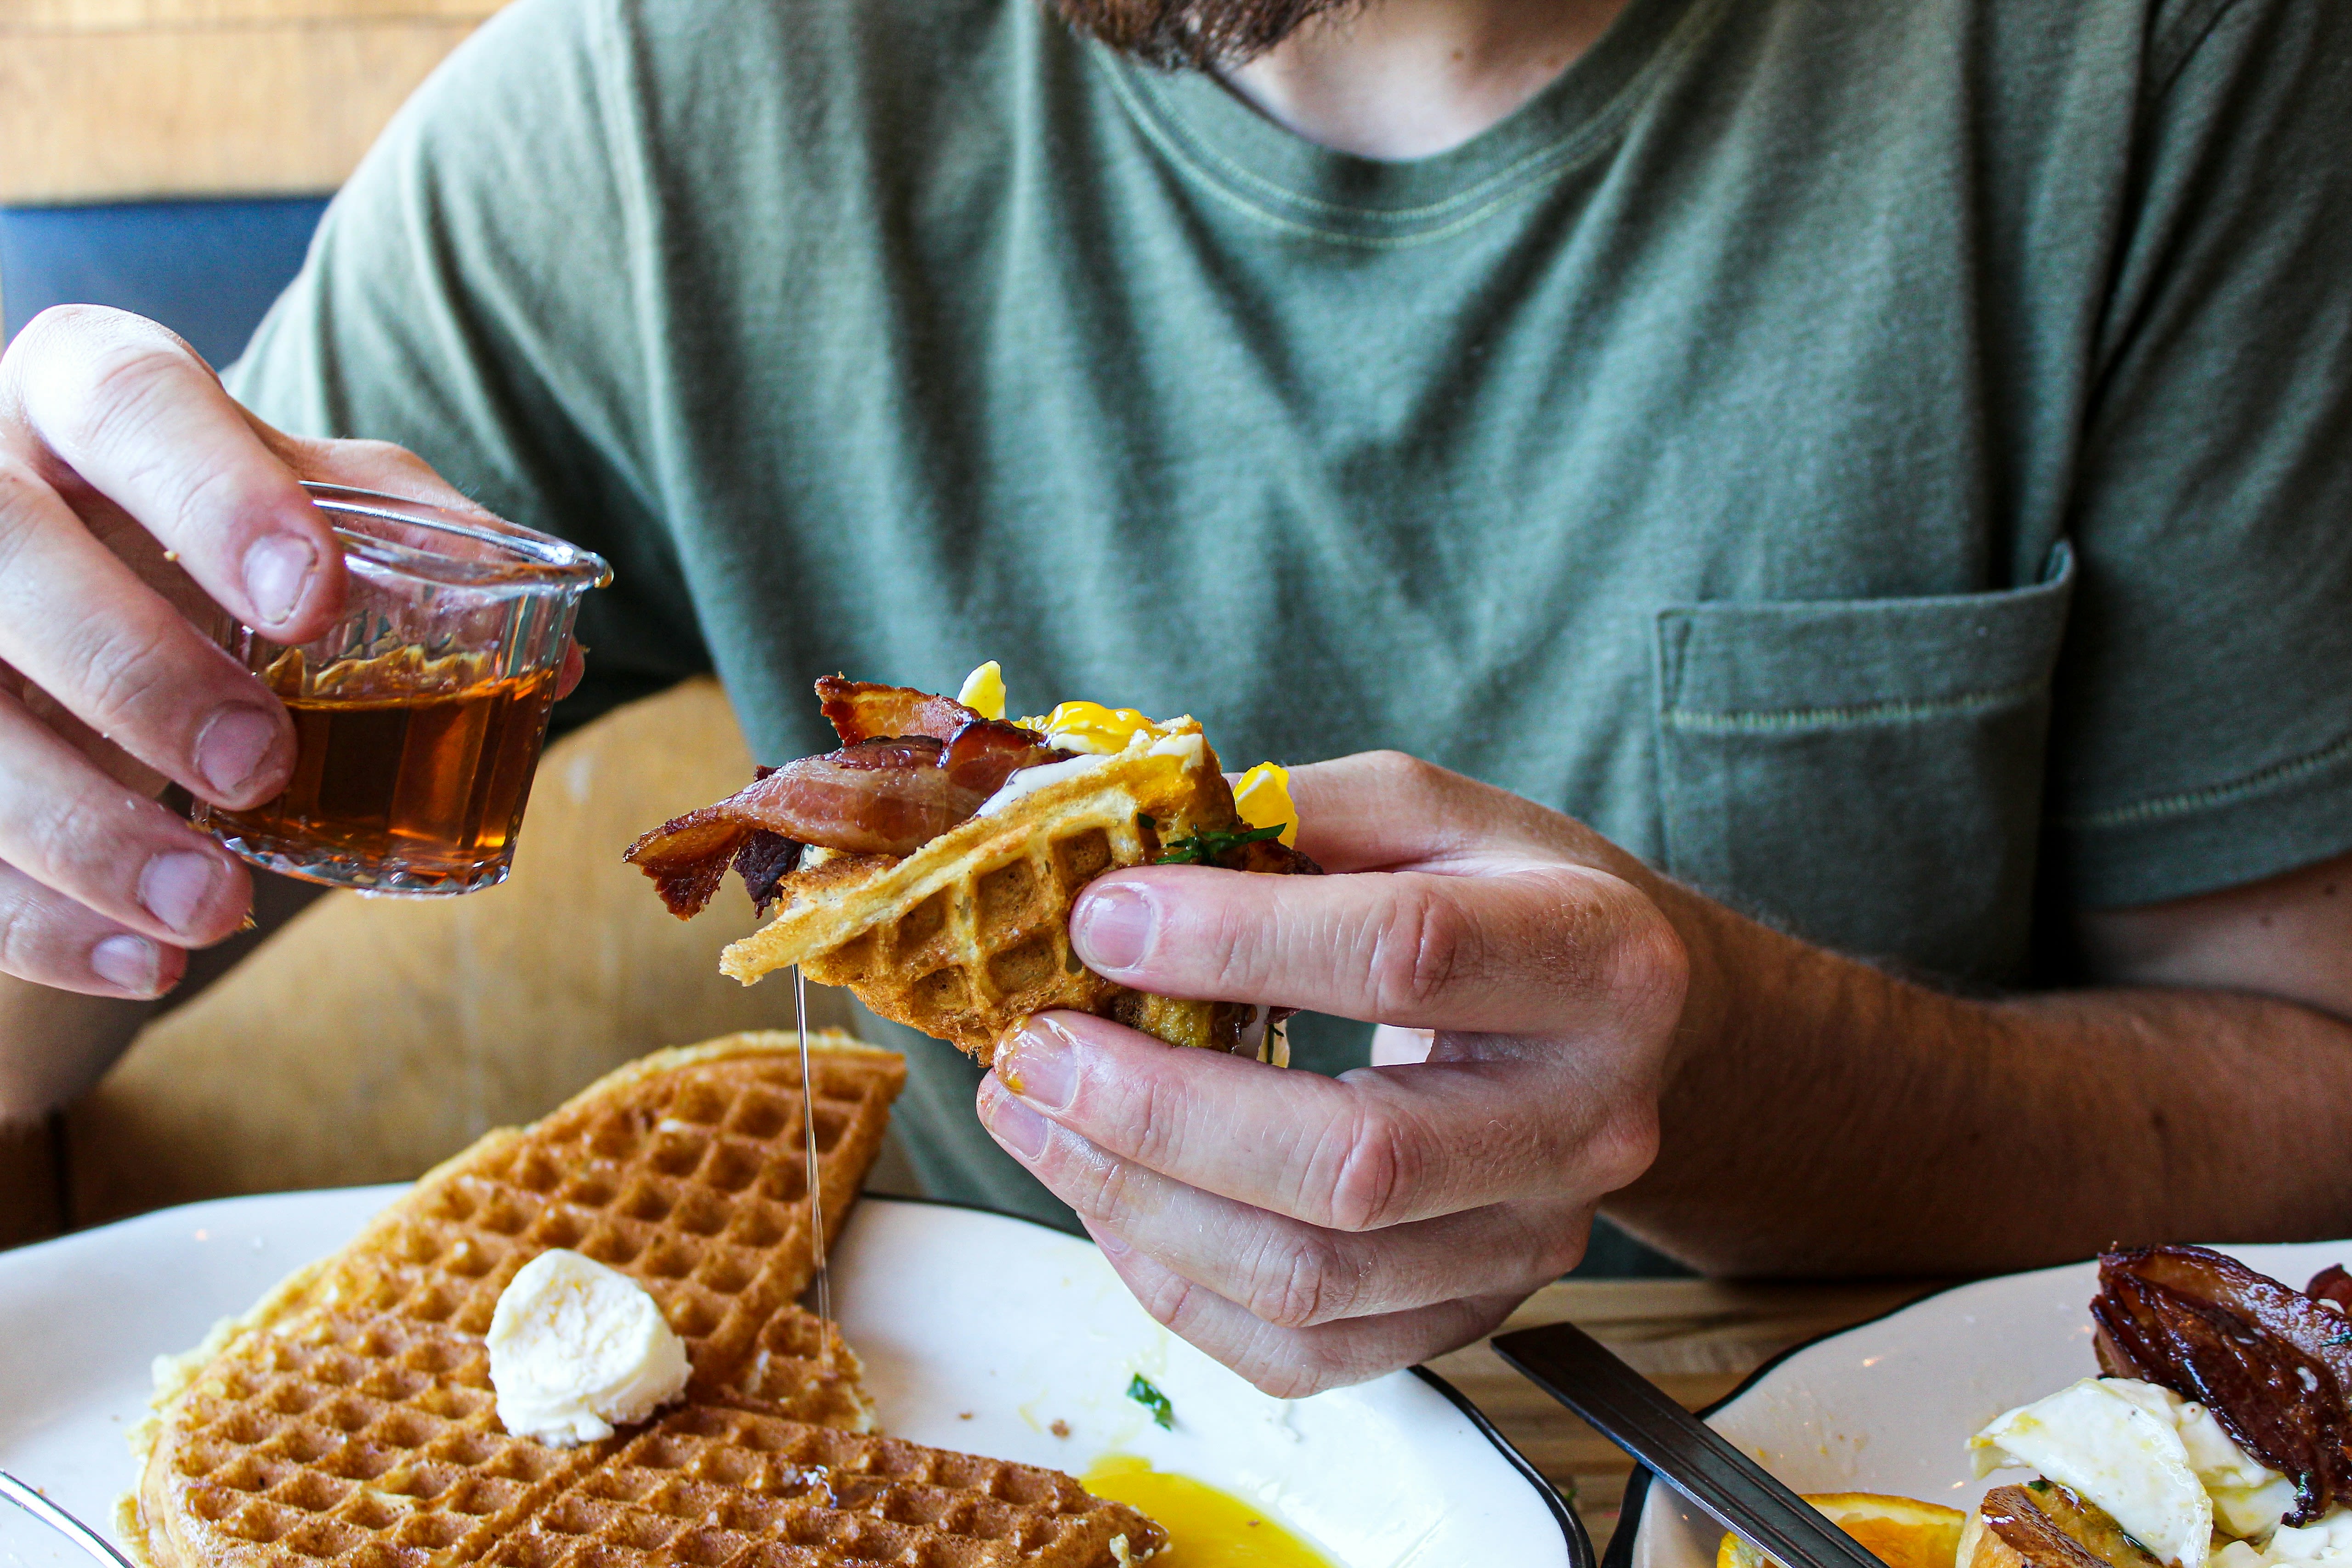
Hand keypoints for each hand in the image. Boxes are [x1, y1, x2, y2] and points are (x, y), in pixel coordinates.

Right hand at [0, 306, 506, 998]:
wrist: (81, 620)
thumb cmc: (207, 546)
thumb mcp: (306, 512)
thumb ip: (415, 551)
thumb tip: (556, 656)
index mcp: (85, 391)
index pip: (131, 400)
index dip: (216, 494)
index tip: (316, 597)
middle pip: (5, 550)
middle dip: (135, 670)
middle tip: (259, 767)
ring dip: (87, 829)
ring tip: (210, 907)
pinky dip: (44, 917)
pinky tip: (145, 964)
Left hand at [974, 751, 1693, 1394]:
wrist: (1636, 1022)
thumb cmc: (1510, 899)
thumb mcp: (1432, 812)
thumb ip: (1297, 812)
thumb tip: (1130, 840)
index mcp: (1595, 959)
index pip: (1404, 954)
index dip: (1234, 940)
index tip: (1100, 919)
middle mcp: (1585, 1120)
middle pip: (1356, 1159)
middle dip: (1160, 1112)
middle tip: (1036, 1052)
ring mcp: (1532, 1239)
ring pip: (1313, 1277)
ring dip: (1140, 1205)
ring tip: (1034, 1119)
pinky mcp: (1471, 1313)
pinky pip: (1304, 1352)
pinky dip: (1176, 1286)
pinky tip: (1107, 1200)